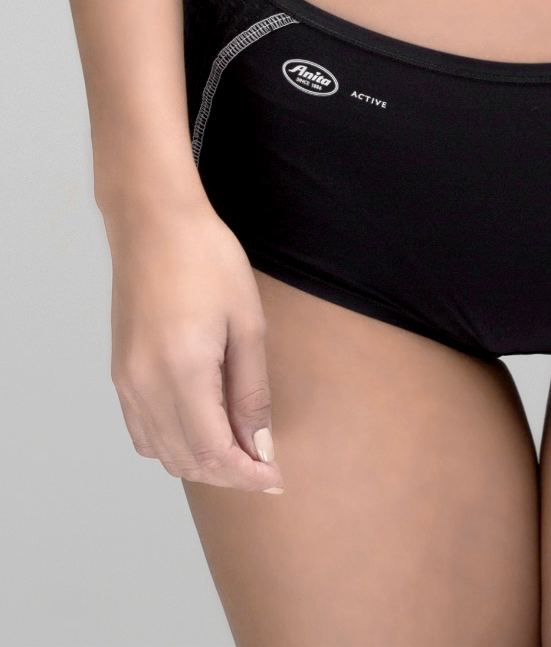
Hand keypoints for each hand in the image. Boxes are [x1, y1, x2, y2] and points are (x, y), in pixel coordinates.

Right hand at [105, 199, 283, 493]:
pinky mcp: (120, 372)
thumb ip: (252, 392)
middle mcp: (144, 385)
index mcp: (181, 372)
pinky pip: (142, 431)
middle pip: (187, 460)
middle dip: (230, 474)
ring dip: (203, 463)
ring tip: (243, 453)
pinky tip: (204, 433)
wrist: (155, 223)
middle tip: (267, 468)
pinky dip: (173, 446)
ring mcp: (126, 381)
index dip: (248, 475)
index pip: (215, 452)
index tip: (277, 480)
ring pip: (162, 452)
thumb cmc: (208, 260)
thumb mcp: (247, 325)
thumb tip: (261, 445)